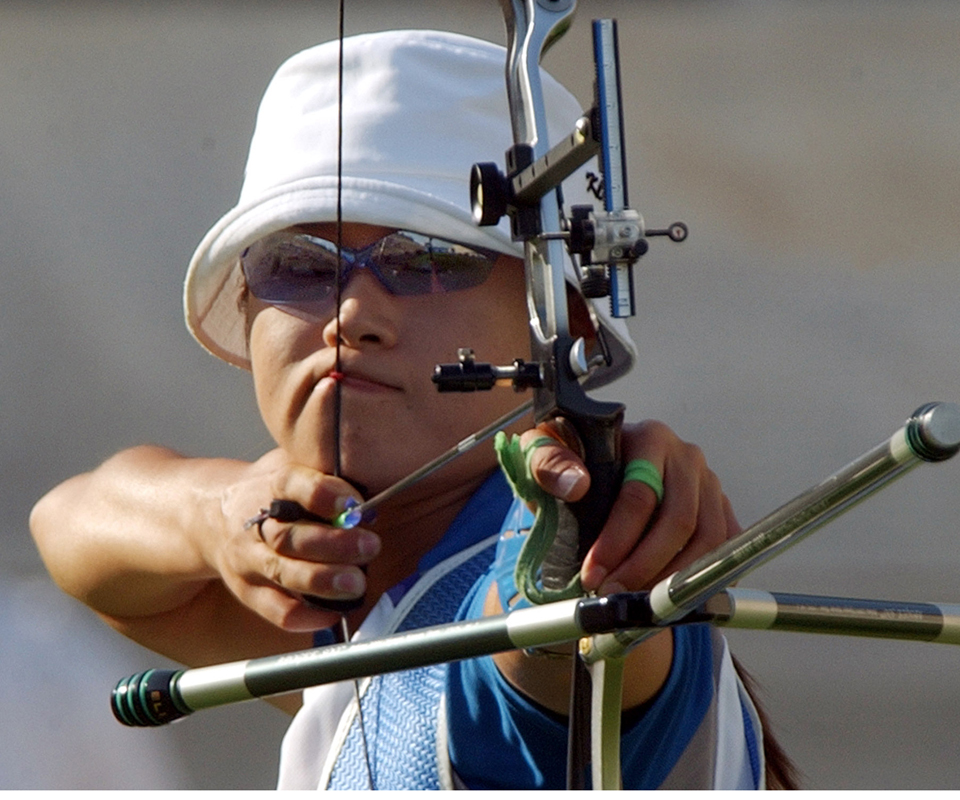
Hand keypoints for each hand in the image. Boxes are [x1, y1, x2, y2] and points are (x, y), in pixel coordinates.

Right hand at [217, 449, 379, 630]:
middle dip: (334, 544)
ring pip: (283, 573)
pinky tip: (335, 612)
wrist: (212, 515)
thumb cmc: (271, 490)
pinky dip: (307, 616)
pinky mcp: (248, 591)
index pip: (292, 484)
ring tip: (357, 583)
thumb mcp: (292, 465)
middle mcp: (255, 524)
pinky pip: (275, 610)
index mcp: (270, 485)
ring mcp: (248, 561)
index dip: (324, 494)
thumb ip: (327, 472)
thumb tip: (375, 483)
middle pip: (289, 536)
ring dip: (323, 581)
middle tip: (370, 546)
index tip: (354, 503)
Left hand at [522, 420, 739, 593]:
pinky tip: (672, 599)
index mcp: (649, 437)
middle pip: (678, 520)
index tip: (593, 574)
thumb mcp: (547, 452)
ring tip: (637, 602)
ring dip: (672, 579)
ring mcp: (709, 484)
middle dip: (644, 566)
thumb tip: (577, 485)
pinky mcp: (721, 510)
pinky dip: (704, 579)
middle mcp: (687, 457)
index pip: (640, 495)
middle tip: (614, 594)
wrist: (597, 467)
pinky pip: (725, 550)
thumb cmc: (573, 463)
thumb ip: (548, 462)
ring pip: (707, 540)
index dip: (616, 540)